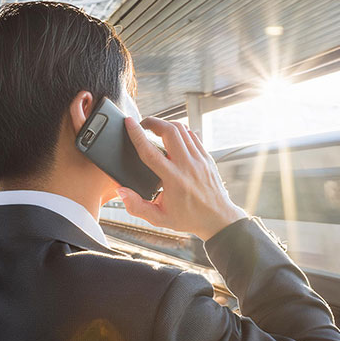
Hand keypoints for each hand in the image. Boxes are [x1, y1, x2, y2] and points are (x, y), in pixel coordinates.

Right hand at [117, 117, 246, 240]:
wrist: (218, 218)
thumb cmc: (189, 218)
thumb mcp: (159, 218)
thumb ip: (137, 206)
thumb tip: (122, 191)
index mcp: (174, 179)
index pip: (150, 151)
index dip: (136, 134)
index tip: (129, 122)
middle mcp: (187, 166)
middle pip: (169, 131)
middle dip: (153, 122)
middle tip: (143, 124)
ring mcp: (199, 159)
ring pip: (182, 130)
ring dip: (166, 125)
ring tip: (156, 129)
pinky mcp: (206, 157)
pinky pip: (192, 136)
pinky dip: (180, 132)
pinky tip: (173, 137)